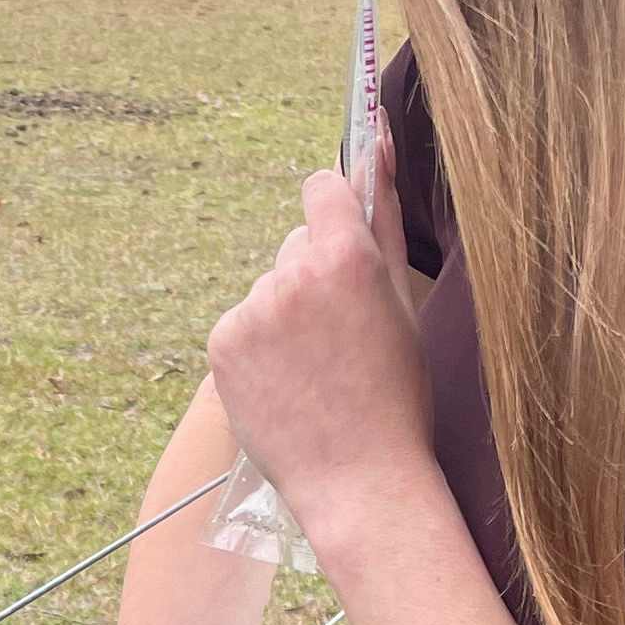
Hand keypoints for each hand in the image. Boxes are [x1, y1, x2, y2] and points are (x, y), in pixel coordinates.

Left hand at [206, 172, 433, 541]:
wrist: (358, 480)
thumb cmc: (396, 394)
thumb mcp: (403, 303)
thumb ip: (384, 220)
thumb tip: (376, 144)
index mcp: (345, 256)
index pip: (322, 187)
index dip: (334, 212)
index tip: (343, 241)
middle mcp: (291, 275)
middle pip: (296, 246)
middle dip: (314, 277)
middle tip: (342, 338)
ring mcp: (251, 311)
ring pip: (269, 290)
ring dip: (285, 316)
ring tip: (316, 371)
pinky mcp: (221, 345)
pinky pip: (243, 325)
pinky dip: (259, 348)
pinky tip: (288, 384)